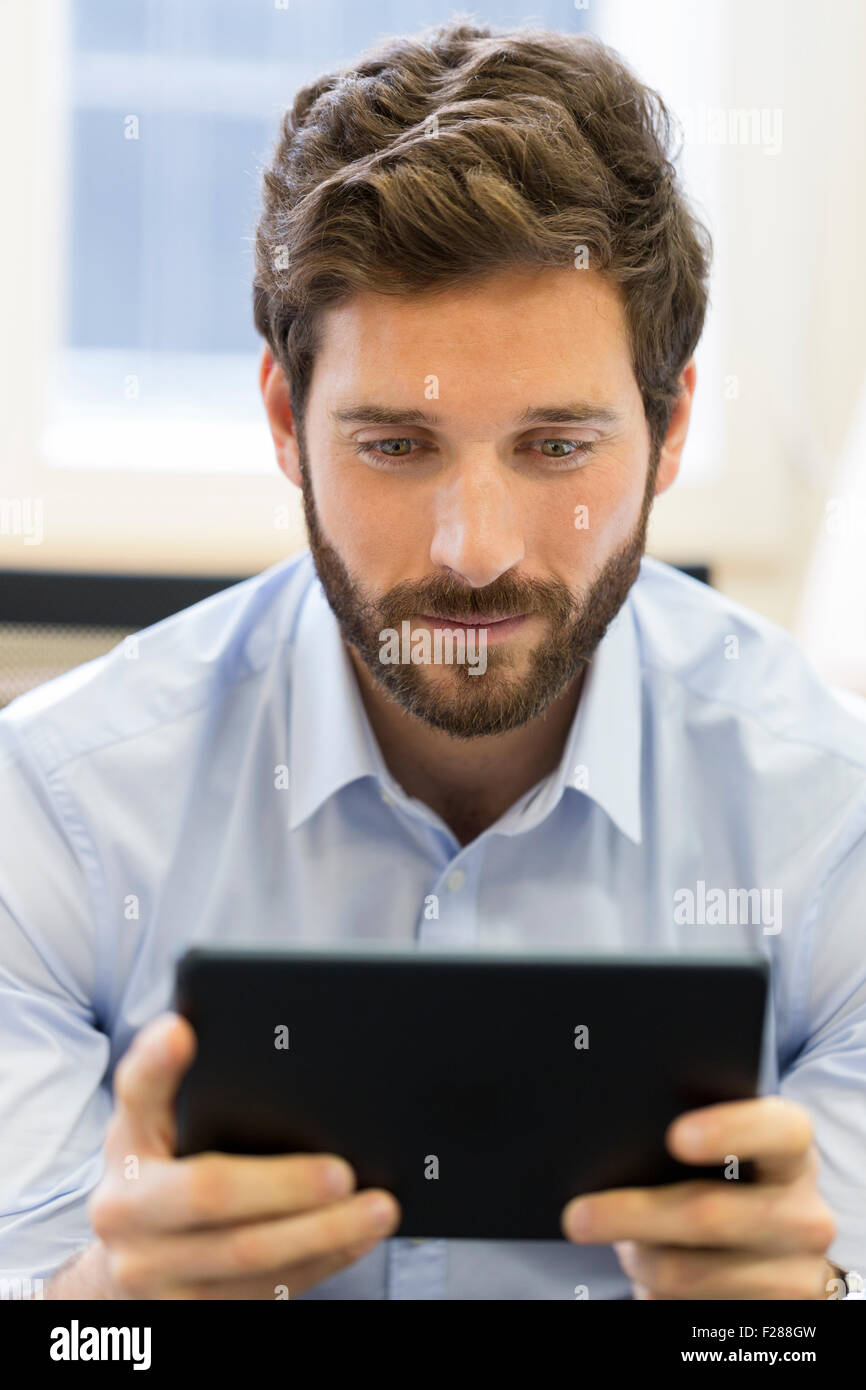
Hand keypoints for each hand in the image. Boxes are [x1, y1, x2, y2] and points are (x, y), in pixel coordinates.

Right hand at [86, 1012, 400, 1298]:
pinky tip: (355, 1240)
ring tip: (378, 1209)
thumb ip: (207, 1090)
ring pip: (246, 1255)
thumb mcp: (174, 1126)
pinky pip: (260, 1292)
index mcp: (130, 1135)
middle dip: (286, 1184)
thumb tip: (297, 1056)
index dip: (156, 1060)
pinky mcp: (179, 1313)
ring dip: (323, 1233)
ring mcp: (144, 1267)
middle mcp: (122, 1204)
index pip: (137, 1089)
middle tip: (344, 1173)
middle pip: (208, 1190)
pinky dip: (318, 1263)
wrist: (133, 1257)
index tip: (182, 1031)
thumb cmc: (176, 1168)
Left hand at [561, 1096, 837, 1298]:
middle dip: (634, 1215)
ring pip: (690, 1272)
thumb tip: (616, 1149)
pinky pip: (692, 1311)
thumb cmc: (730, 1184)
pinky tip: (646, 1279)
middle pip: (712, 1213)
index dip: (729, 1130)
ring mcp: (796, 1272)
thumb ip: (689, 1142)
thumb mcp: (727, 1156)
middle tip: (577, 1216)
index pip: (778, 1129)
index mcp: (792, 1151)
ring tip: (623, 1248)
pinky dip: (655, 1294)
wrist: (774, 1257)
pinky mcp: (775, 1317)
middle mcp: (803, 1213)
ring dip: (641, 1261)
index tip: (674, 1137)